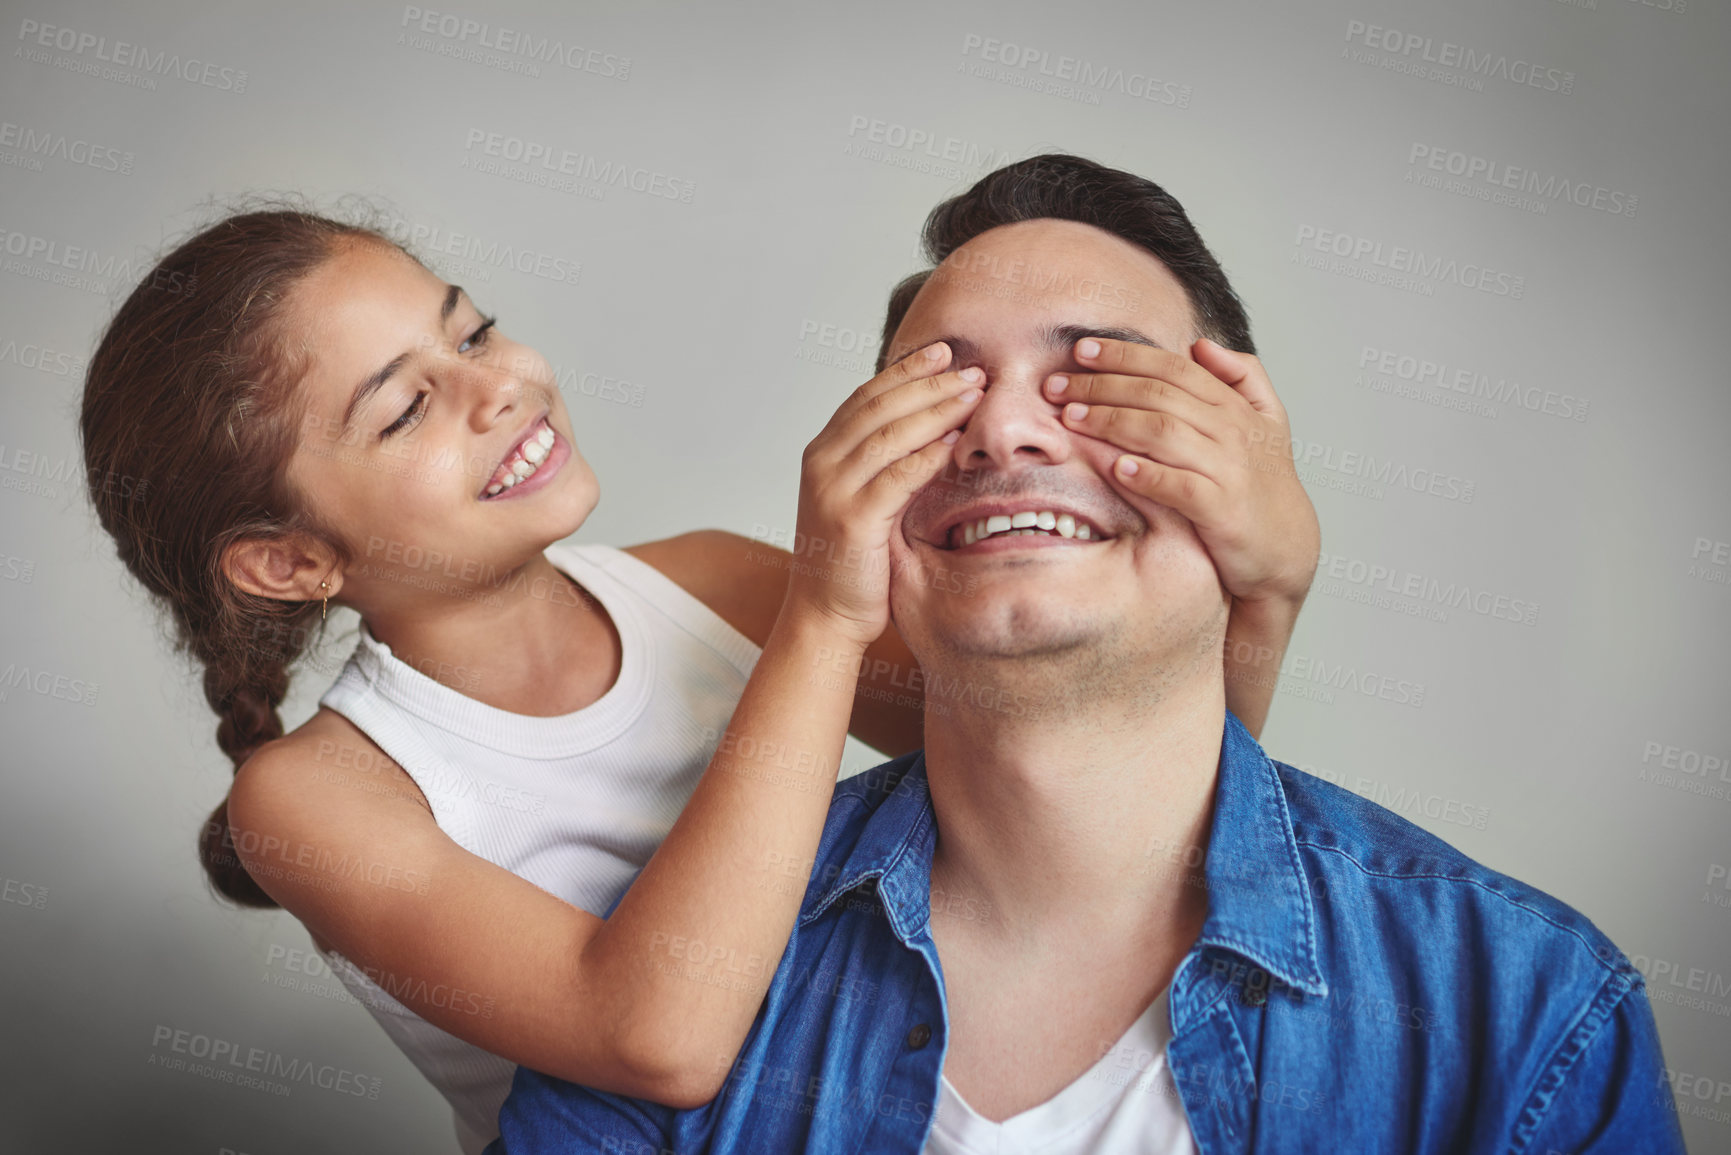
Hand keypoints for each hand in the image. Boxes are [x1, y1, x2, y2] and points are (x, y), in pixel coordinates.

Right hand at [787, 343, 985, 646]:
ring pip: (889, 434)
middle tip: (972, 370)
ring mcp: (832, 490)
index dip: (906, 371)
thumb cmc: (853, 561)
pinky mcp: (852, 520)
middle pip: (880, 406)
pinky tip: (954, 442)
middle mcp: (821, 463)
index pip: (867, 396)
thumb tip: (933, 427)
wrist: (825, 616)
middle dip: (929, 383)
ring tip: (973, 395)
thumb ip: (885, 464)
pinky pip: (897, 477)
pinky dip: (927, 456)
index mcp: (822, 452)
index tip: (944, 352)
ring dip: (935, 410)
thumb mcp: (864, 499)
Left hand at [1045, 336, 1319, 605]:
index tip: (1080, 351)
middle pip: (1159, 395)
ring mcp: (1228, 469)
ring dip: (1112, 422)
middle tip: (1057, 386)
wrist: (1286, 547)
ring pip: (1164, 433)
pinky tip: (1116, 467)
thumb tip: (1201, 345)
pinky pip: (1180, 486)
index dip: (1125, 355)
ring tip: (1071, 419)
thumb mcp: (1266, 422)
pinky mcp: (1222, 510)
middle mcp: (1232, 431)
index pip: (1172, 367)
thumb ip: (1241, 377)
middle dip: (1102, 386)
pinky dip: (1148, 475)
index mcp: (1233, 406)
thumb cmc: (1263, 483)